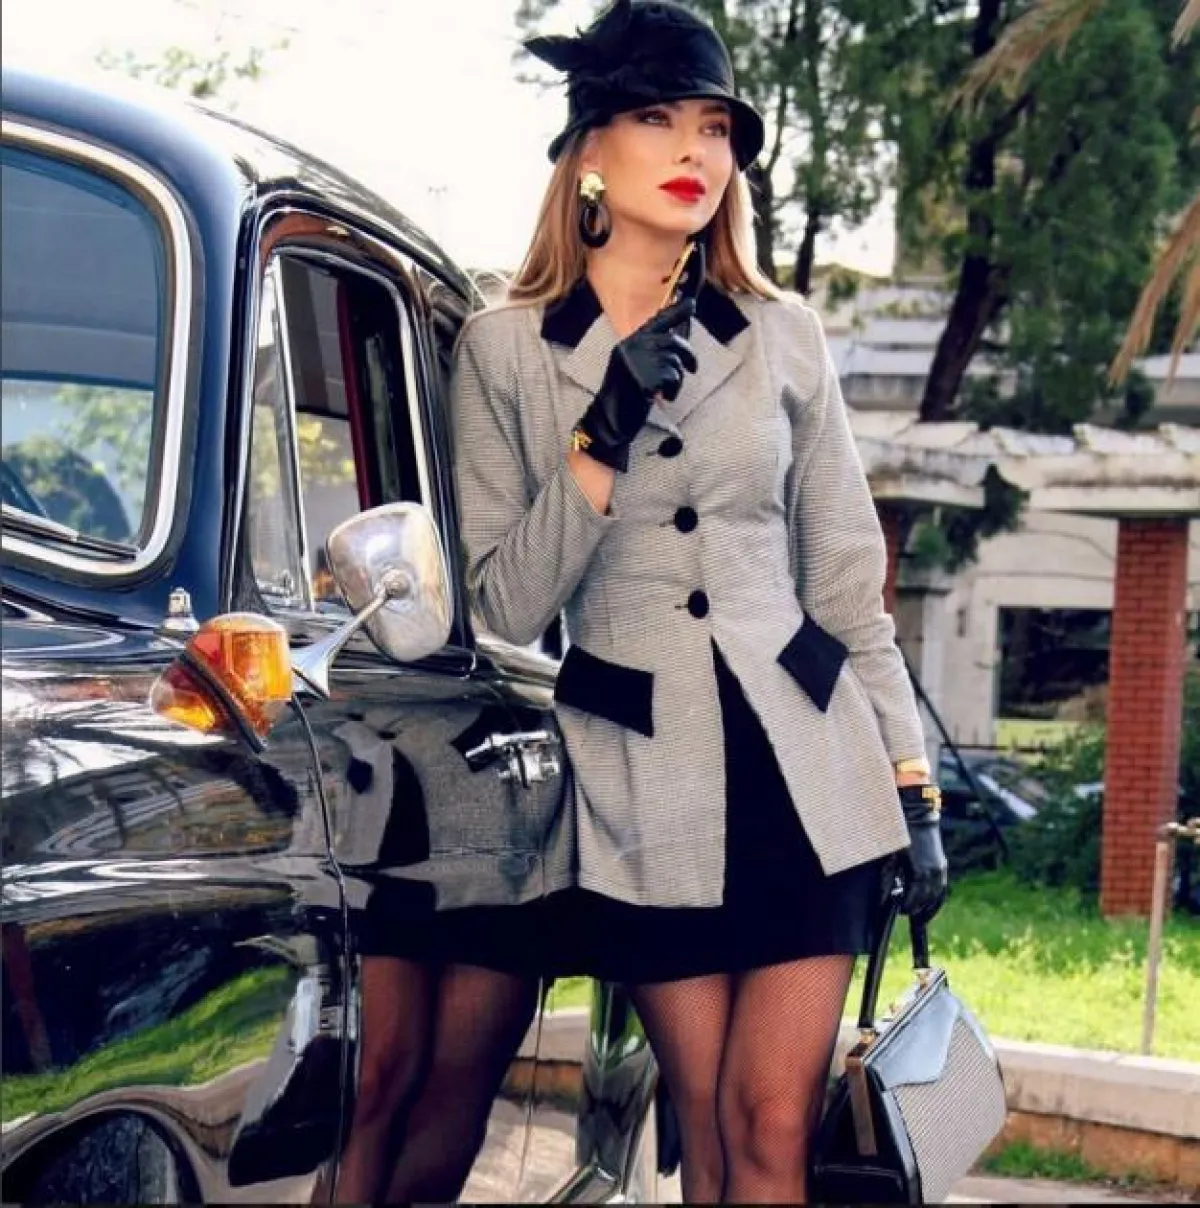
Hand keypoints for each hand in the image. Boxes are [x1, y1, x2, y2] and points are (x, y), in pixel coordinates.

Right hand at [574, 294, 696, 471]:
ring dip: (678, 379)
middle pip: (673, 341)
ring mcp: (637, 362)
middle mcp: (631, 348)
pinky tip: (664, 397)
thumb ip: (648, 353)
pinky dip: (674, 390)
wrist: (609, 420)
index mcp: (628, 344)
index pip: (656, 322)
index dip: (676, 312)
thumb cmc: (623, 397)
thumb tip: (676, 343)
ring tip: (668, 391)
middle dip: (688, 355)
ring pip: (675, 361)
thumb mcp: (632, 368)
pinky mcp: (644, 378)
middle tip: (693, 368)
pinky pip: (673, 377)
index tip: (692, 304)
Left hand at [897, 783, 947, 925]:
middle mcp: (932, 874)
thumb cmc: (899, 835)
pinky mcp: (942, 866)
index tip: (897, 906)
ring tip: (919, 915)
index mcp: (918, 873)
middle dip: (915, 909)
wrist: (918, 815)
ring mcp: (940, 870)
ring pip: (936, 898)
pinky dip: (936, 899)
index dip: (904, 907)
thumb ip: (886, 879)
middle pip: (925, 902)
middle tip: (904, 911)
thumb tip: (882, 898)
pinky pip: (942, 889)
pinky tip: (930, 904)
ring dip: (928, 908)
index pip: (913, 901)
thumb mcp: (889, 857)